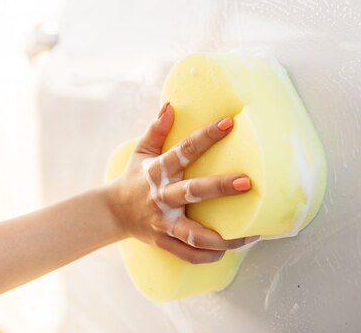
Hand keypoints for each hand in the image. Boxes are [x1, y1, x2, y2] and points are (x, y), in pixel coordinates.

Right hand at [108, 102, 258, 263]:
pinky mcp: (163, 241)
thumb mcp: (141, 152)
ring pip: (193, 234)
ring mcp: (162, 222)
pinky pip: (187, 253)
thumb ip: (156, 130)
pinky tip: (227, 250)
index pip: (184, 150)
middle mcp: (161, 196)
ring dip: (221, 237)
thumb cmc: (132, 178)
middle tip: (246, 183)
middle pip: (193, 191)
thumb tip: (170, 105)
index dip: (206, 136)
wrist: (111, 212)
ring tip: (249, 235)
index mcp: (158, 170)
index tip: (228, 123)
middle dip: (220, 187)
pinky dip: (207, 256)